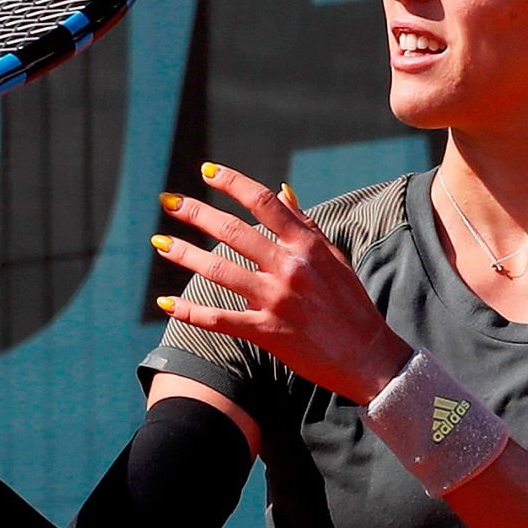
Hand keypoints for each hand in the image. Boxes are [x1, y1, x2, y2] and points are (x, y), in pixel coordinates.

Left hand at [152, 163, 411, 403]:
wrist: (368, 356)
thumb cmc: (351, 304)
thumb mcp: (334, 257)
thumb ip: (305, 224)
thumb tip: (283, 190)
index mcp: (307, 246)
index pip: (263, 202)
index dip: (232, 183)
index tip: (207, 171)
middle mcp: (290, 268)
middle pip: (233, 231)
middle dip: (196, 213)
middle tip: (169, 201)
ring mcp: (277, 301)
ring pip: (219, 271)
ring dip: (184, 254)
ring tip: (159, 241)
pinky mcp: (268, 332)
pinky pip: (220, 319)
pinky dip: (190, 311)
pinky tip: (165, 302)